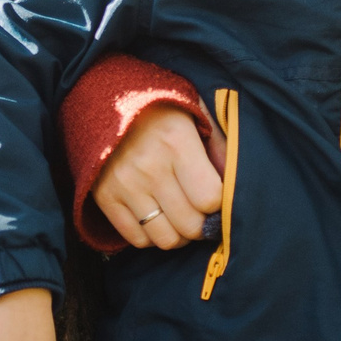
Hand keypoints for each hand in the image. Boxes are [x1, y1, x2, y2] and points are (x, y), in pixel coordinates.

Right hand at [91, 103, 223, 249]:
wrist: (106, 101)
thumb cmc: (161, 108)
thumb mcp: (196, 113)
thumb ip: (220, 148)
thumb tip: (236, 186)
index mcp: (176, 141)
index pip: (210, 198)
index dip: (220, 204)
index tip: (218, 198)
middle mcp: (149, 167)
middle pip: (190, 225)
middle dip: (202, 224)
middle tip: (203, 214)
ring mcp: (124, 185)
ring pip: (165, 239)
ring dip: (180, 236)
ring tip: (182, 219)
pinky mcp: (105, 197)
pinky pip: (137, 239)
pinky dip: (153, 237)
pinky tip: (158, 218)